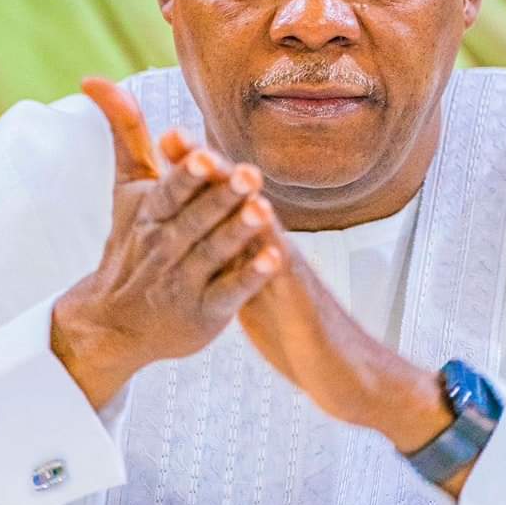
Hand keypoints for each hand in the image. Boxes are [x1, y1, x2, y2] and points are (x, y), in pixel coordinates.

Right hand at [50, 78, 281, 410]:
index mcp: (152, 212)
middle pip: (196, 220)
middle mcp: (166, 245)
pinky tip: (274, 260)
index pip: (170, 191)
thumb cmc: (133, 239)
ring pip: (215, 254)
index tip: (202, 155)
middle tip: (249, 175)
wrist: (116, 322)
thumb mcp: (128, 186)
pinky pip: (229, 294)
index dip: (186, 175)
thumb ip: (125, 131)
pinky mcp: (205, 312)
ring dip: (239, 233)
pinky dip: (250, 278)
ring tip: (264, 212)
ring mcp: (184, 281)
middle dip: (221, 198)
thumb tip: (95, 78)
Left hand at [162, 134, 454, 459]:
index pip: (219, 202)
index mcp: (252, 246)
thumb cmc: (293, 327)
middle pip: (236, 202)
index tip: (166, 139)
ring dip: (242, 196)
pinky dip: (273, 252)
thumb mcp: (255, 286)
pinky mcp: (300, 300)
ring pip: (262, 227)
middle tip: (175, 137)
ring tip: (221, 166)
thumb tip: (213, 230)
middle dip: (207, 170)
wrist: (339, 367)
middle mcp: (269, 249)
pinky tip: (267, 230)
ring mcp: (287, 270)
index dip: (194, 172)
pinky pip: (286, 275)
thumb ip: (235, 256)